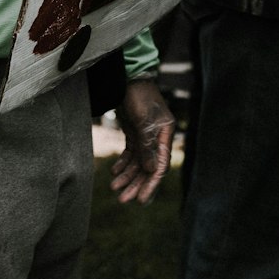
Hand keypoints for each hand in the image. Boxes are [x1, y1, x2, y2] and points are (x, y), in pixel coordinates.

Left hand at [110, 79, 174, 204]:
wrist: (128, 78)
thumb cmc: (140, 97)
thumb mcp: (144, 121)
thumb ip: (148, 146)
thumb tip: (151, 171)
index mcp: (165, 135)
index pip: (160, 165)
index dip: (151, 184)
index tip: (141, 200)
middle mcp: (157, 138)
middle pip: (147, 167)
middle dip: (136, 184)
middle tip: (123, 200)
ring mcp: (145, 135)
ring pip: (137, 162)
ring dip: (127, 175)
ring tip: (114, 188)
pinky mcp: (134, 132)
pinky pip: (129, 153)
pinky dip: (122, 163)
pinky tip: (114, 172)